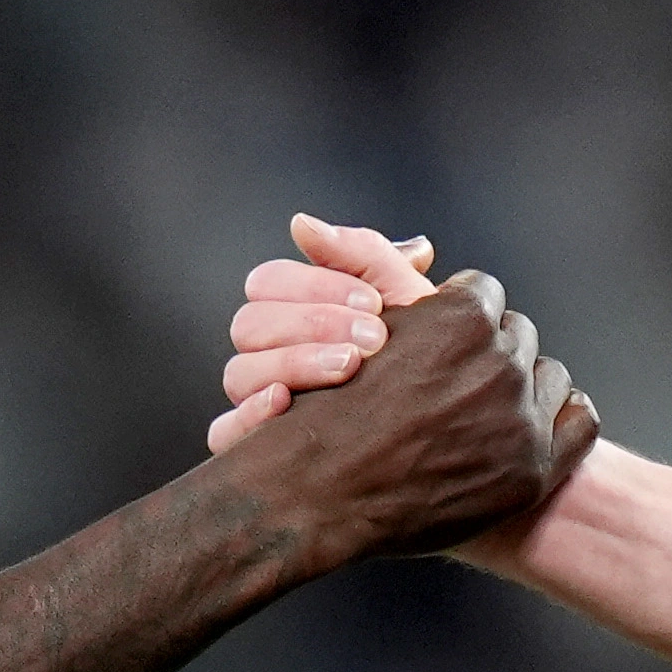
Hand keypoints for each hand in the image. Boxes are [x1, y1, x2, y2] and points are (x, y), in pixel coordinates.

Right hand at [210, 216, 442, 452]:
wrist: (448, 415)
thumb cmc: (422, 351)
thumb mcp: (402, 292)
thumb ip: (360, 252)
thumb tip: (301, 225)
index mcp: (289, 308)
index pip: (267, 282)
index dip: (316, 287)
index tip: (374, 303)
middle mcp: (265, 351)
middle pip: (250, 324)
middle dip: (314, 325)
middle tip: (372, 339)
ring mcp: (256, 398)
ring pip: (240, 372)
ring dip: (294, 364)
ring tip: (348, 369)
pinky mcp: (256, 446)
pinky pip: (224, 433)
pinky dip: (247, 417)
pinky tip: (285, 404)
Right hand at [210, 255, 592, 561]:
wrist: (317, 498)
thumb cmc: (321, 408)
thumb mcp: (344, 323)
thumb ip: (371, 266)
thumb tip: (382, 237)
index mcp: (461, 317)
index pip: (485, 294)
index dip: (459, 320)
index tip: (439, 344)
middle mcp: (499, 363)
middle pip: (518, 336)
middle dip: (491, 355)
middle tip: (454, 387)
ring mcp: (520, 420)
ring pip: (550, 376)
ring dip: (524, 389)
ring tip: (481, 415)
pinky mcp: (534, 471)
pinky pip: (580, 420)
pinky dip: (559, 421)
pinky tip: (524, 432)